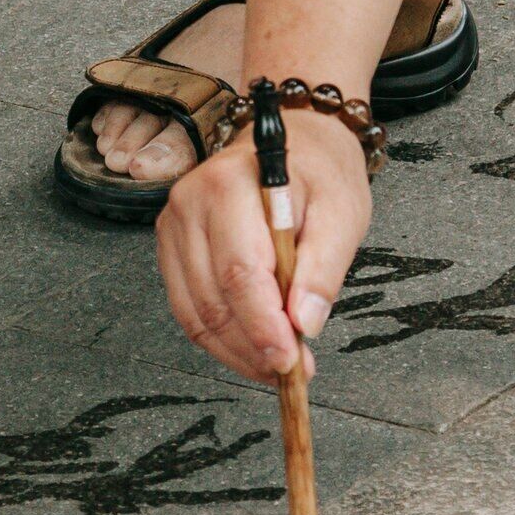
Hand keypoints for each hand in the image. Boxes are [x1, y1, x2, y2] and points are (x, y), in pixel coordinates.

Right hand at [155, 107, 368, 383]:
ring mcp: (173, 226)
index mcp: (230, 185)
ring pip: (195, 313)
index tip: (291, 360)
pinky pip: (189, 308)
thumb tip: (305, 323)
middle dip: (252, 346)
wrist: (296, 143)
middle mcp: (190, 203)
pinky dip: (220, 339)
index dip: (263, 325)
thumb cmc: (320, 174)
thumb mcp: (343, 213)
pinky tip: (252, 348)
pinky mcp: (172, 248)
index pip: (239, 271)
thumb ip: (324, 269)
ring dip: (236, 351)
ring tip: (276, 366)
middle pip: (212, 299)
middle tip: (291, 371)